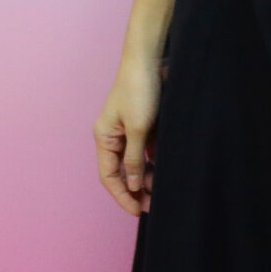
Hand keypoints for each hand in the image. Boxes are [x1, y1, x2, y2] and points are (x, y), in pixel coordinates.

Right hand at [94, 56, 162, 216]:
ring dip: (146, 178)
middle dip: (135, 191)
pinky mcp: (142, 124)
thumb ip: (134, 159)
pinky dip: (153, 163)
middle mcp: (113, 137)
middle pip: (121, 172)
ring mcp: (128, 131)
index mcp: (105, 138)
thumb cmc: (139, 89)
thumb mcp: (138, 128)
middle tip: (153, 206)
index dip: (122, 196)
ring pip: (134, 163)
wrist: (149, 59)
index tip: (138, 212)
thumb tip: (132, 186)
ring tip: (161, 192)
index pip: (109, 176)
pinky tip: (165, 173)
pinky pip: (145, 151)